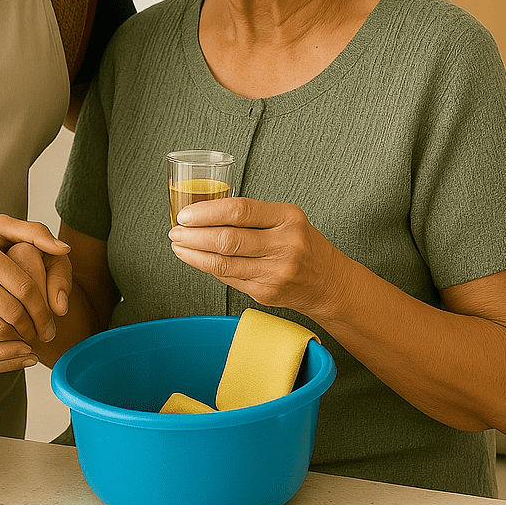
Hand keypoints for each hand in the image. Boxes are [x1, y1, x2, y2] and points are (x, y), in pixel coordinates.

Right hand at [0, 241, 71, 372]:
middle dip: (33, 329)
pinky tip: (0, 338)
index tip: (51, 321)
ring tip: (25, 338)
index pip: (26, 289)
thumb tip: (65, 248)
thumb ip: (33, 233)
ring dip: (15, 339)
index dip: (43, 311)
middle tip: (42, 335)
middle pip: (14, 313)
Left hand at [168, 197, 344, 317]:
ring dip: (194, 255)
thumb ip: (251, 215)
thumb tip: (203, 214)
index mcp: (287, 218)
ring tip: (179, 246)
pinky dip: (208, 268)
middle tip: (175, 231)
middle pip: (227, 240)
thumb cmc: (302, 243)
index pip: (239, 211)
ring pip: (224, 264)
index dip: (206, 212)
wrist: (330, 282)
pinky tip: (196, 260)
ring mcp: (276, 272)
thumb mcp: (285, 218)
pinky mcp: (267, 293)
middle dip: (193, 236)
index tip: (185, 215)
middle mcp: (284, 245)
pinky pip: (229, 278)